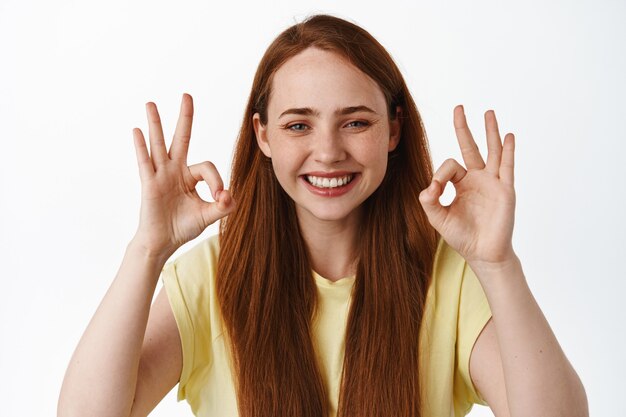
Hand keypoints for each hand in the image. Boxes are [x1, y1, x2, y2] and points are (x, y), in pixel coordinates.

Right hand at [131, 93, 234, 257]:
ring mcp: (160, 175)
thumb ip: (223, 206)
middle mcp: (174, 170)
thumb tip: (230, 195)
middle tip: (187, 95)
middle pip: (181, 138)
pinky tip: (137, 131)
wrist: (162, 242)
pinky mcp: (149, 184)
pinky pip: (145, 162)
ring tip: (151, 103)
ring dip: (156, 124)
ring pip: (159, 144)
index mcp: (189, 176)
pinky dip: (141, 146)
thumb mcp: (209, 216)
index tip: (220, 197)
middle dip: (185, 118)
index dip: (216, 180)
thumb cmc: (183, 227)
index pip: (206, 167)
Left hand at [419, 105, 515, 268]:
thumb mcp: (438, 218)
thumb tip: (429, 185)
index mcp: (461, 184)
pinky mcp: (505, 190)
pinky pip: (507, 166)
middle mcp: (477, 179)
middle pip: (470, 146)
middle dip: (463, 127)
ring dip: (490, 131)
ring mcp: (493, 182)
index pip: (450, 165)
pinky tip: (509, 136)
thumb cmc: (462, 236)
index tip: (437, 190)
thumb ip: (429, 201)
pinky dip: (508, 151)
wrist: (483, 253)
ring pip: (491, 151)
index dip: (441, 174)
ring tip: (488, 112)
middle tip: (458, 107)